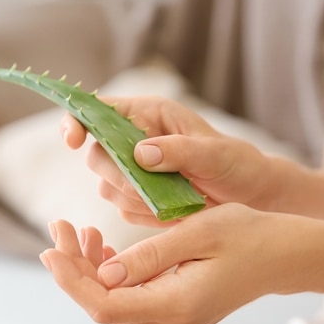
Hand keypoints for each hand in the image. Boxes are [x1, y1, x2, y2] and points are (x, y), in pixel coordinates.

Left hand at [40, 204, 299, 323]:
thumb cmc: (247, 235)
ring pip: (113, 303)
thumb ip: (149, 255)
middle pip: (103, 306)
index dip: (71, 280)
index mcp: (176, 305)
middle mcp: (171, 323)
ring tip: (79, 231)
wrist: (284, 254)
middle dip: (74, 268)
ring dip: (89, 271)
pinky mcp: (175, 313)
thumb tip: (105, 272)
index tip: (51, 248)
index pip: (104, 304)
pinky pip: (130, 300)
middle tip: (59, 227)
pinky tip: (103, 246)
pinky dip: (110, 275)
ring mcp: (173, 322)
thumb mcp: (197, 232)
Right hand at [60, 96, 273, 226]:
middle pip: (96, 154)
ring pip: (106, 186)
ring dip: (133, 197)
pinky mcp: (137, 199)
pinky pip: (123, 209)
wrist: (251, 198)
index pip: (98, 109)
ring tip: (172, 199)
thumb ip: (180, 151)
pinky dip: (143, 214)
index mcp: (149, 114)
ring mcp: (133, 171)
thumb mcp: (216, 155)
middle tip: (149, 187)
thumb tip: (140, 153)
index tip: (72, 139)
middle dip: (117, 175)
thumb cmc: (238, 164)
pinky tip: (172, 211)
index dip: (77, 120)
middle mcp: (135, 140)